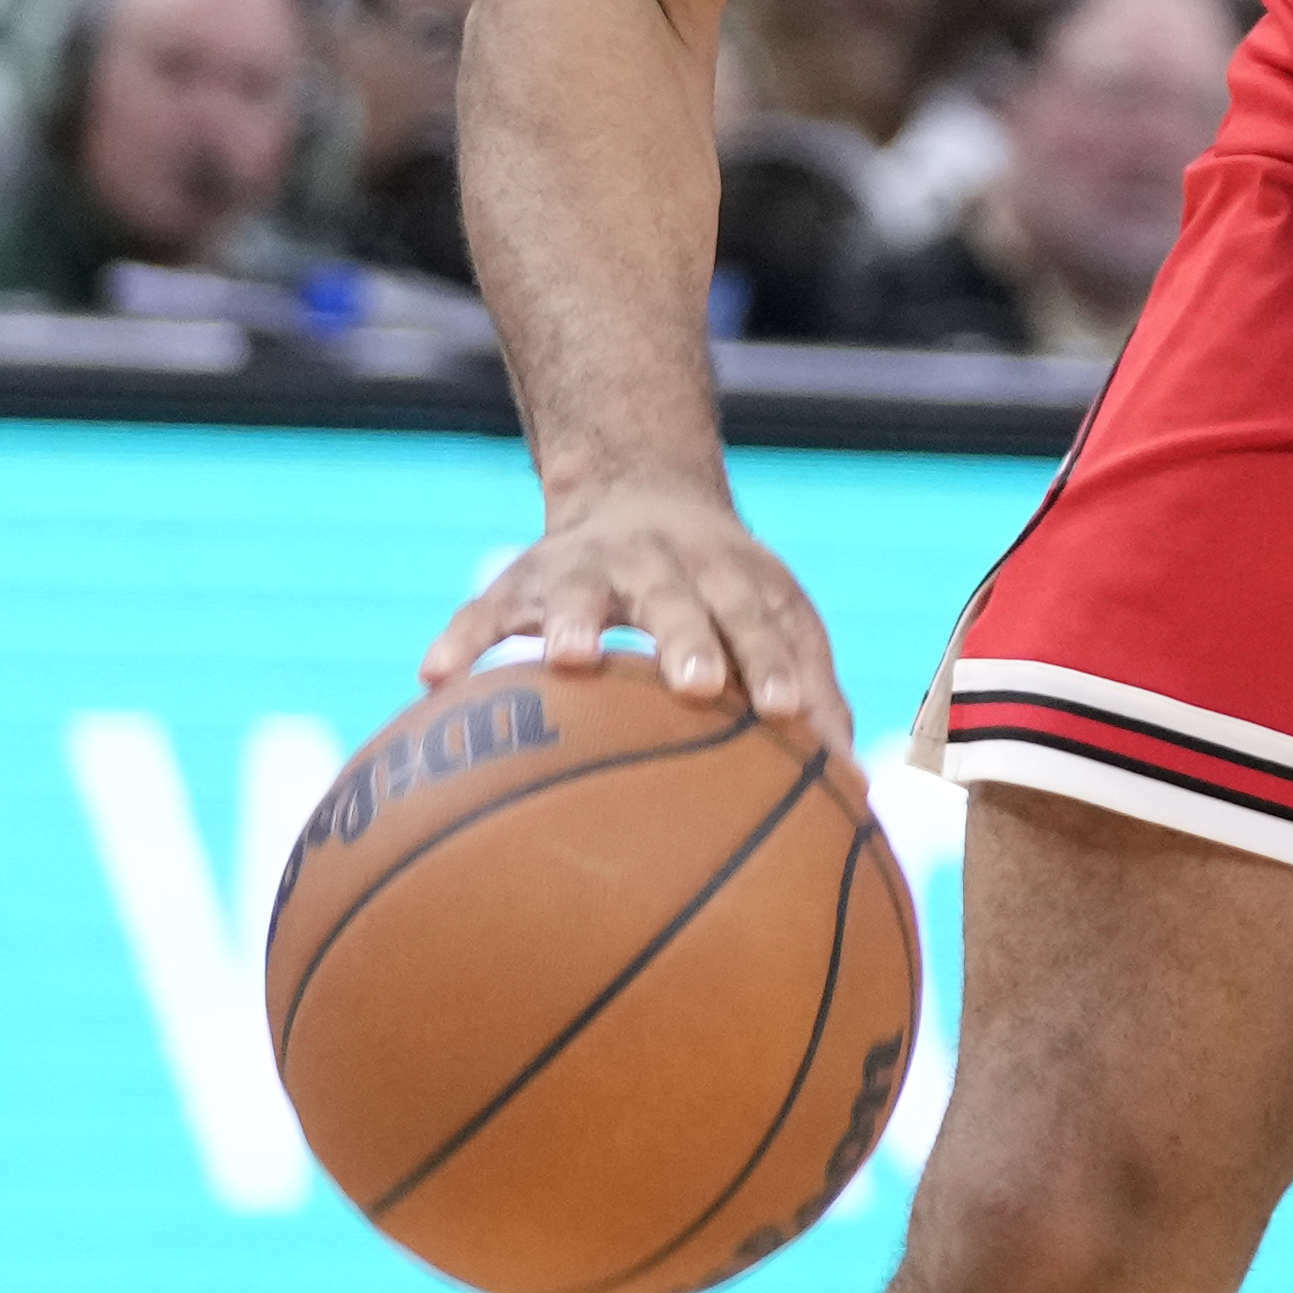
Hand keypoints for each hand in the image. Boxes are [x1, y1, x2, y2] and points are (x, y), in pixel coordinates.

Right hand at [428, 476, 852, 764]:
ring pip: (579, 593)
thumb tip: (859, 802)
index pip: (763, 620)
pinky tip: (434, 678)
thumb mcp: (776, 621)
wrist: (640, 490)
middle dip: (690, 639)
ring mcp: (586, 569)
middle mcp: (662, 566)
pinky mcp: (521, 580)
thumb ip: (813, 697)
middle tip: (700, 686)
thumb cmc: (726, 592)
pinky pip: (485, 611)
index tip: (792, 716)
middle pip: (679, 598)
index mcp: (732, 579)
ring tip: (569, 660)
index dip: (777, 665)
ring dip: (576, 622)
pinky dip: (462, 640)